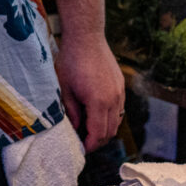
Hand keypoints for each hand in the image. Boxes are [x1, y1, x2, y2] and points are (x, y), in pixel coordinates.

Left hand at [56, 35, 124, 152]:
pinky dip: (110, 117)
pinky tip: (97, 114)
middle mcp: (113, 100)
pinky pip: (119, 109)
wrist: (87, 37)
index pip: (98, 134)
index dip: (90, 145)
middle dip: (98, 141)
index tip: (82, 148)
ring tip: (90, 129)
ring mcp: (119, 93)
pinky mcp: (121, 87)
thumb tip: (76, 128)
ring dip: (105, 129)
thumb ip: (72, 112)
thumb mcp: (64, 89)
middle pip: (110, 131)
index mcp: (98, 102)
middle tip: (85, 142)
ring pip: (116, 121)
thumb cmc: (71, 61)